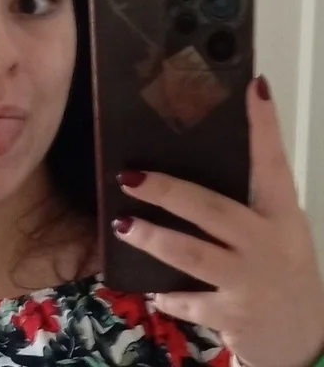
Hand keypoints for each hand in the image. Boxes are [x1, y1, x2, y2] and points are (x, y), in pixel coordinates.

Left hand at [113, 75, 323, 366]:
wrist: (304, 339)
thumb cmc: (279, 267)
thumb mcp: (274, 228)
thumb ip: (242, 198)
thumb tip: (190, 157)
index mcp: (279, 213)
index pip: (272, 162)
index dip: (264, 125)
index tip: (252, 87)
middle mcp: (266, 243)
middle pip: (212, 209)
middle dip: (168, 191)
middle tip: (128, 176)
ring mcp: (250, 281)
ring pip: (193, 254)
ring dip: (155, 238)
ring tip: (122, 224)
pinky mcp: (235, 317)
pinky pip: (192, 303)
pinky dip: (170, 297)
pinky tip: (152, 292)